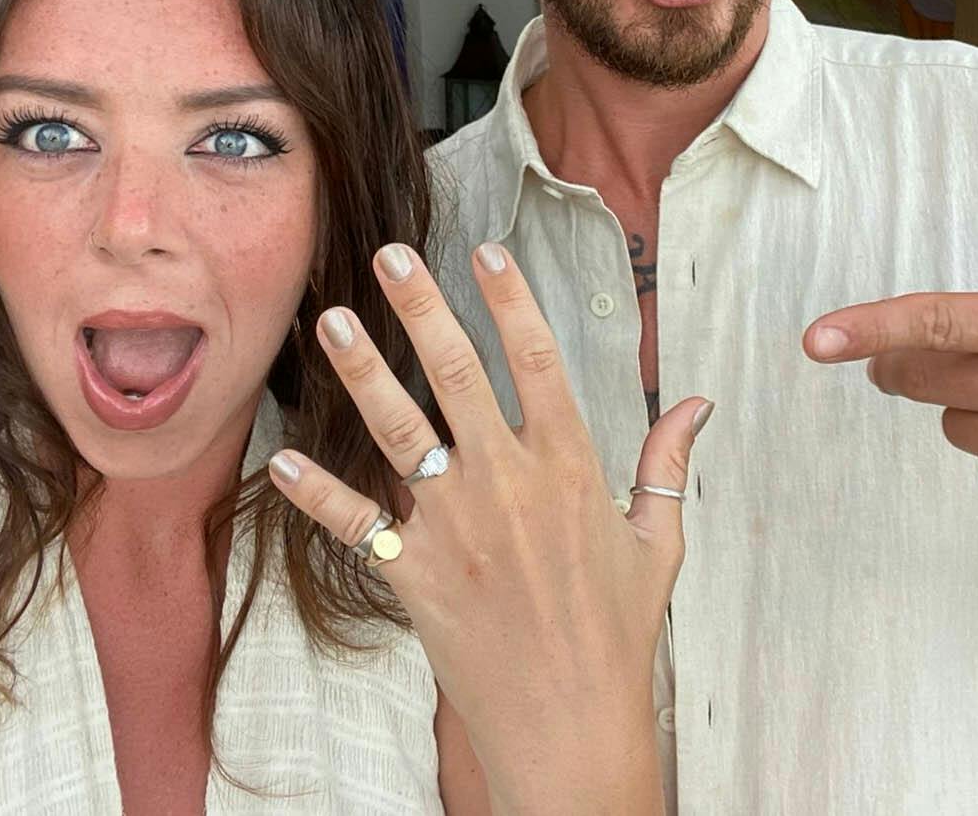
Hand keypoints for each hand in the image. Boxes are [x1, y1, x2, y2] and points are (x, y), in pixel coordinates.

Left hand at [267, 240, 710, 811]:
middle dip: (422, 308)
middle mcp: (508, 483)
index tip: (487, 251)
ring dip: (362, 370)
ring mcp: (456, 526)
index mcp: (571, 466)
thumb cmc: (617, 637)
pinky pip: (355, 523)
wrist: (571, 726)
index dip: (511, 299)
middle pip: (459, 373)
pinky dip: (314, 491)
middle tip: (390, 257)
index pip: (539, 359)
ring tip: (330, 320)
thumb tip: (696, 403)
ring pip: (400, 429)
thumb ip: (667, 465)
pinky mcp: (415, 573)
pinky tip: (280, 456)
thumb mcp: (657, 544)